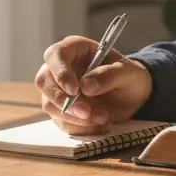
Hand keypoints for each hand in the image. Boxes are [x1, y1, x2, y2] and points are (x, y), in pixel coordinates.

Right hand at [36, 35, 152, 134]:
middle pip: (44, 81)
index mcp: (75, 49)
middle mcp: (60, 67)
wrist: (132, 97)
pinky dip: (80, 127)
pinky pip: (61, 121)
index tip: (74, 90)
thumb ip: (109, 75)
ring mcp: (58, 89)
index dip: (60, 72)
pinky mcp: (61, 109)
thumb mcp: (127, 73)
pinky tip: (99, 125)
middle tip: (87, 112)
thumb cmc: (128, 77)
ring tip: (103, 118)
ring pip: (50, 104)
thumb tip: (86, 85)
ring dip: (75, 117)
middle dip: (64, 101)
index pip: (55, 55)